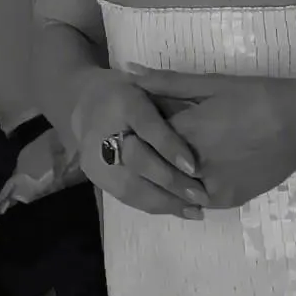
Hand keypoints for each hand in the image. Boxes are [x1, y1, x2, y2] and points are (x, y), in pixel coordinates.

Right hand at [69, 69, 210, 219]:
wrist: (88, 103)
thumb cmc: (132, 92)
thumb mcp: (153, 85)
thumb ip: (174, 101)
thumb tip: (207, 122)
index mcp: (122, 100)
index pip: (146, 125)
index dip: (169, 147)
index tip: (193, 166)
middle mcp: (103, 129)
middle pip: (137, 161)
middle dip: (171, 181)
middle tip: (201, 196)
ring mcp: (95, 157)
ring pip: (131, 186)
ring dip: (165, 201)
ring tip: (195, 210)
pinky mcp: (95, 176)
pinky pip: (126, 196)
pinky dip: (154, 205)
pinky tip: (178, 209)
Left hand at [128, 66, 295, 209]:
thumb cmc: (256, 96)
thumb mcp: (211, 84)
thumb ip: (167, 82)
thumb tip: (130, 72)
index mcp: (187, 131)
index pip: (142, 137)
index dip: (134, 130)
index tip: (131, 123)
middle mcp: (195, 165)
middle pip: (153, 166)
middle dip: (143, 155)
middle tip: (139, 144)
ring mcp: (212, 187)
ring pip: (171, 188)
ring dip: (162, 175)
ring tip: (160, 159)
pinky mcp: (227, 200)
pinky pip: (195, 199)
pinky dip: (185, 189)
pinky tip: (184, 175)